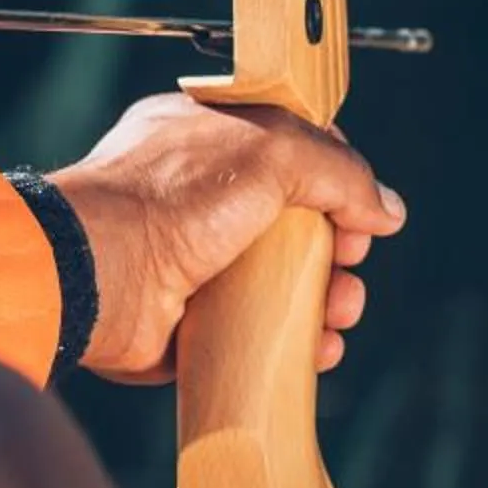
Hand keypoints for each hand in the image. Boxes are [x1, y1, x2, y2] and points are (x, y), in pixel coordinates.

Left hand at [47, 95, 404, 381]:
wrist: (100, 274)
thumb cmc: (171, 196)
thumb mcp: (273, 150)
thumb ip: (340, 172)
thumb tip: (387, 210)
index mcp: (207, 139)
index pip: (291, 150)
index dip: (336, 177)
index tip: (361, 205)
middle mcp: (198, 200)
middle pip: (297, 223)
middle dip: (340, 248)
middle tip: (350, 263)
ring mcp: (194, 263)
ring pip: (284, 282)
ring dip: (327, 299)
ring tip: (340, 313)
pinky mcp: (190, 324)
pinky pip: (258, 332)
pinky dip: (297, 342)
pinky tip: (319, 347)